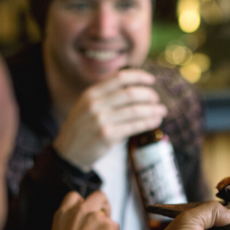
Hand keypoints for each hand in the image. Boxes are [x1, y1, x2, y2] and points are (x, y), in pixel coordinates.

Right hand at [38, 191, 124, 229]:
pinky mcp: (108, 228)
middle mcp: (80, 210)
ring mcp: (95, 217)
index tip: (87, 213)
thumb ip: (71, 224)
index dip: (83, 204)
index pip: (75, 197)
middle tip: (106, 219)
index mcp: (64, 212)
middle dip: (105, 206)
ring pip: (110, 220)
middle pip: (100, 196)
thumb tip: (87, 221)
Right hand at [53, 69, 167, 170]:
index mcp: (92, 93)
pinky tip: (156, 121)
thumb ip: (107, 96)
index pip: (120, 78)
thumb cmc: (83, 128)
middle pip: (130, 93)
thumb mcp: (87, 105)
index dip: (139, 77)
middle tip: (157, 99)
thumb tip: (136, 89)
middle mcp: (95, 104)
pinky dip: (148, 122)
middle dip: (148, 95)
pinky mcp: (107, 135)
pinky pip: (134, 126)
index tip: (151, 80)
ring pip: (135, 110)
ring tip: (162, 111)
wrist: (68, 152)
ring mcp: (100, 119)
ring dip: (153, 110)